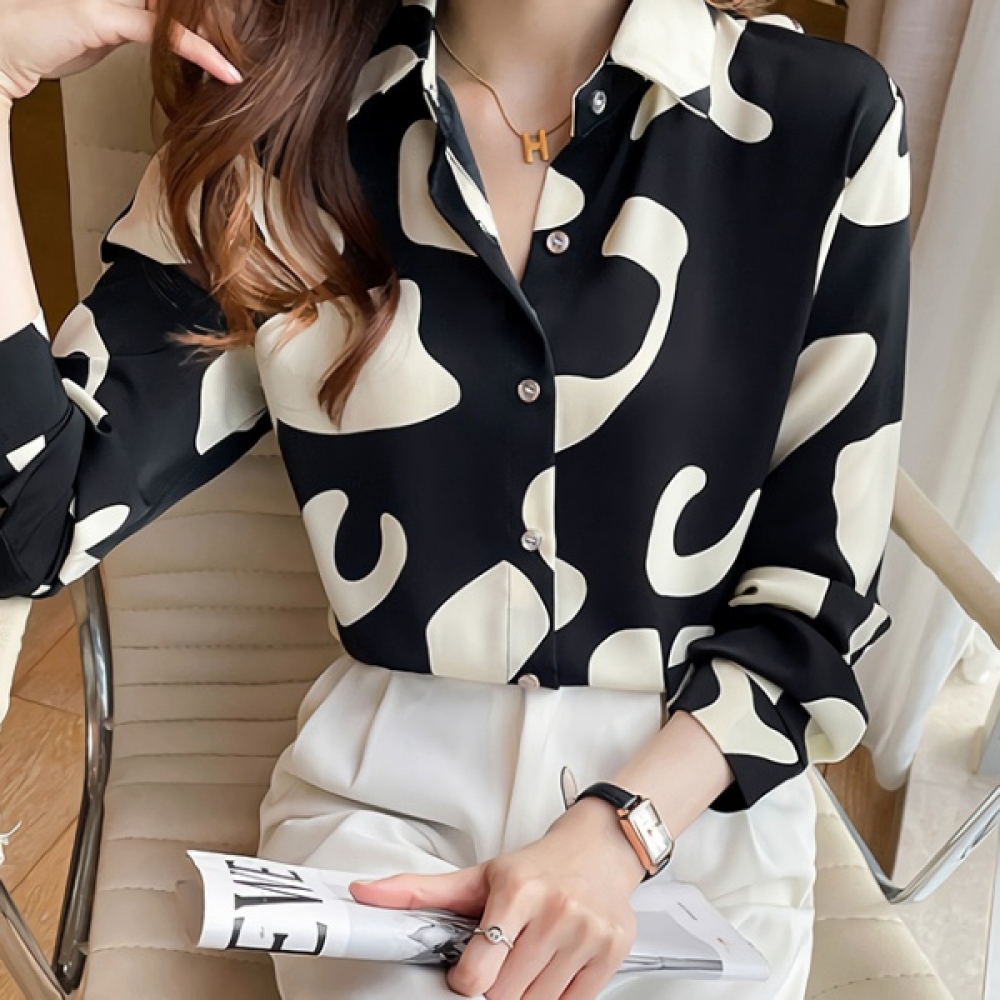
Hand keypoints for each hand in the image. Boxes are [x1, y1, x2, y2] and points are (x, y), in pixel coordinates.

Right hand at [0, 0, 240, 104]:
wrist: (4, 50)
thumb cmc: (50, 40)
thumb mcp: (106, 31)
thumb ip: (138, 25)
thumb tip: (174, 35)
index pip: (174, 0)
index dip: (207, 13)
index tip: (240, 28)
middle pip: (180, 0)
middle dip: (221, 17)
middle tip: (253, 37)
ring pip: (178, 7)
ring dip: (219, 31)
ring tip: (248, 54)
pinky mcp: (101, 16)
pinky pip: (163, 32)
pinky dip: (201, 52)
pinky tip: (228, 71)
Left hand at [349, 797, 646, 998]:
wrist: (595, 850)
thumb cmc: (535, 868)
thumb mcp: (478, 875)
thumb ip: (419, 891)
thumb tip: (364, 894)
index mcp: (517, 890)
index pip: (477, 973)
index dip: (466, 982)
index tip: (468, 972)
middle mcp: (555, 909)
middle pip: (506, 995)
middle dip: (496, 987)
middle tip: (502, 961)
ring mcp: (586, 932)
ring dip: (525, 994)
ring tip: (528, 960)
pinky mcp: (611, 950)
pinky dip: (557, 997)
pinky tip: (553, 967)